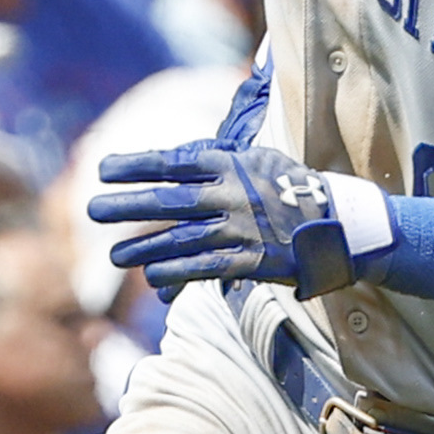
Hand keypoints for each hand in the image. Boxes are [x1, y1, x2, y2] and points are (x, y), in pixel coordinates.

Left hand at [89, 141, 368, 296]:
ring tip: (114, 255)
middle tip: (94, 209)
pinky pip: (205, 268)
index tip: (103, 169)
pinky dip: (176, 273)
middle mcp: (231, 195)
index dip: (136, 166)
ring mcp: (241, 230)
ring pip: (180, 240)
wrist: (340, 224)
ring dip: (144, 248)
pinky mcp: (251, 261)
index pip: (173, 163)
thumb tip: (179, 156)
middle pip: (169, 201)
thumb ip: (219, 155)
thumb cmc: (293, 187)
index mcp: (231, 164)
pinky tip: (151, 278)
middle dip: (128, 206)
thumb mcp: (259, 158)